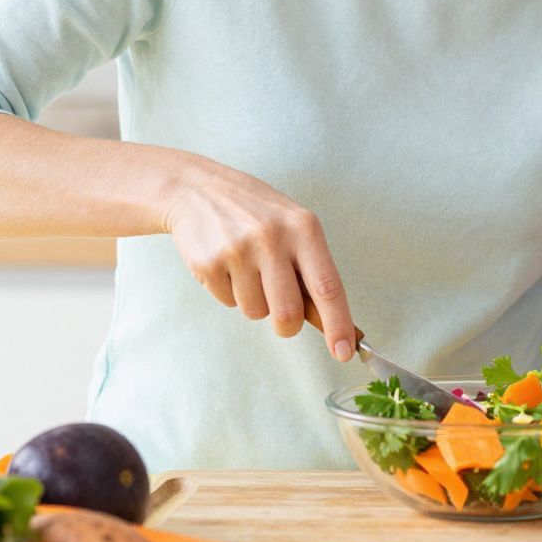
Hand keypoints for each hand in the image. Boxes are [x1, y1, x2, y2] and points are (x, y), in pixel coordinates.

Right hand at [159, 153, 356, 360]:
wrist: (197, 189)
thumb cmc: (256, 213)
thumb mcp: (292, 226)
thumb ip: (311, 269)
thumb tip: (331, 323)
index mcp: (303, 228)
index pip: (327, 286)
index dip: (338, 324)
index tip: (344, 351)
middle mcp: (272, 238)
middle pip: (288, 313)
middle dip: (287, 325)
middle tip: (282, 313)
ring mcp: (237, 250)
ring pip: (256, 312)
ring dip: (254, 302)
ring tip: (247, 268)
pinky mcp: (208, 263)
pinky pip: (227, 303)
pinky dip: (229, 292)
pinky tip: (226, 264)